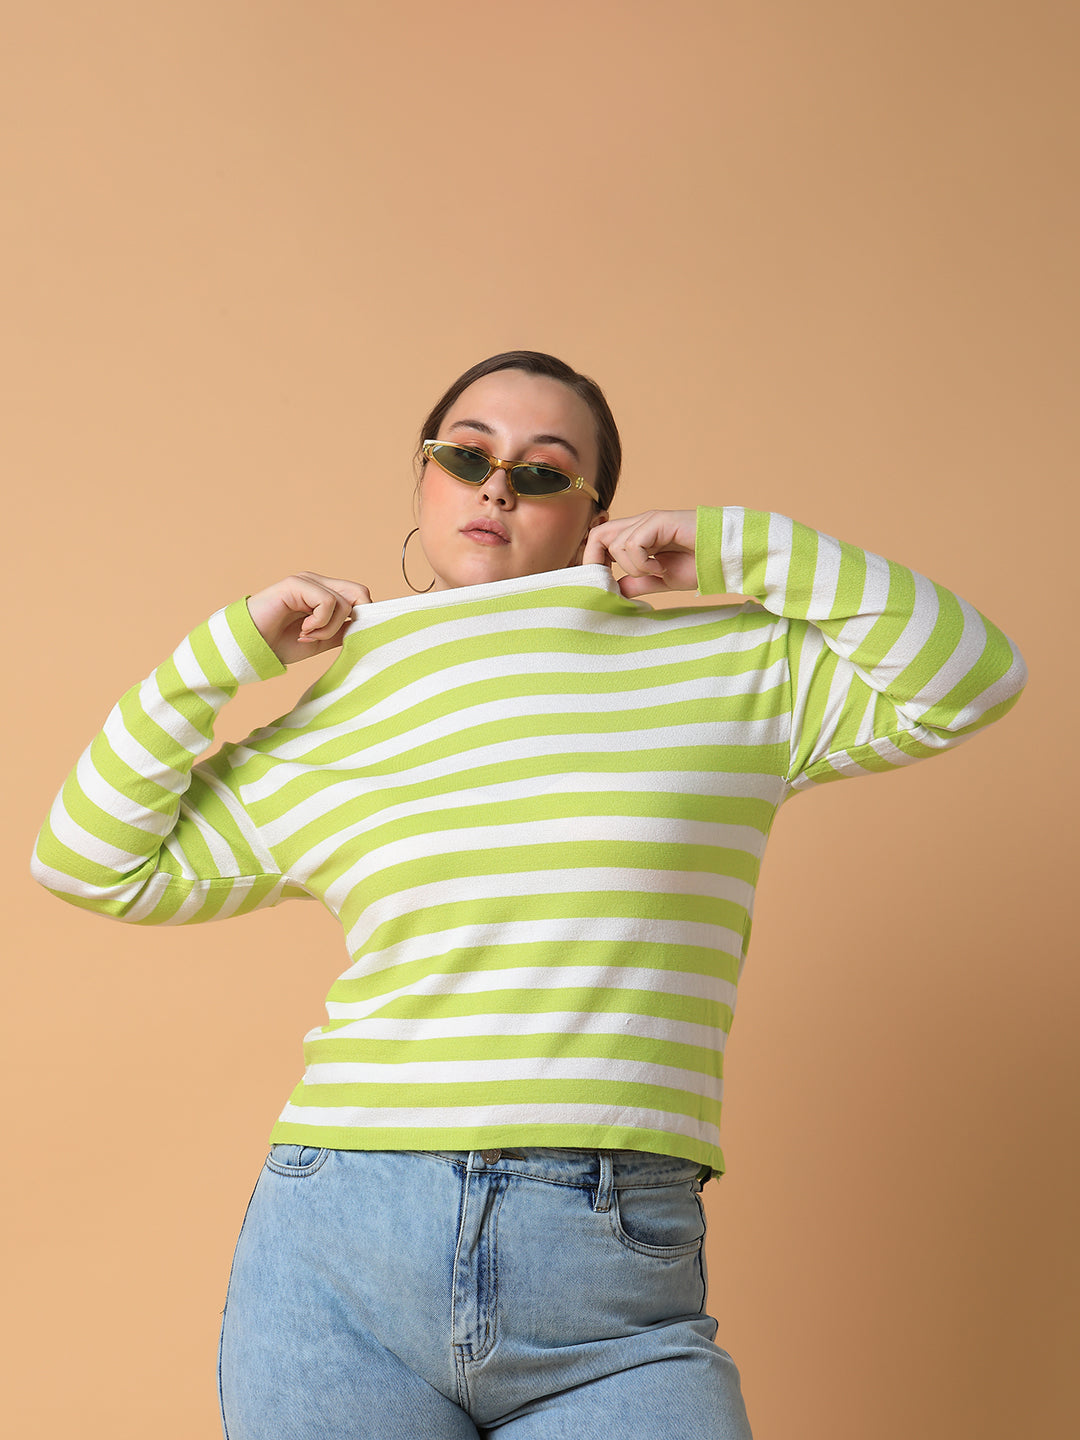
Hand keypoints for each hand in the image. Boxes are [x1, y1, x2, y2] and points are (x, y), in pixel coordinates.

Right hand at [246, 572, 372, 664]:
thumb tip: (367, 627)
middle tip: (326, 637)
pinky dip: (319, 623)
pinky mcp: (296, 584)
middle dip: (351, 620)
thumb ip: (343, 631)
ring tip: (306, 636)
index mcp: (325, 593)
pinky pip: (327, 602)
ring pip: (344, 603)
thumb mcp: (321, 640)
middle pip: (360, 592)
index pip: (360, 596)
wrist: (249, 647)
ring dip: (328, 628)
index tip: (346, 637)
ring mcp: (307, 581)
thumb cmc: (280, 644)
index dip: (364, 616)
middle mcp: (318, 583)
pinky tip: (302, 631)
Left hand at [582, 510, 697, 595]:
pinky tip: (662, 568)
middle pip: (597, 535)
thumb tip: (615, 591)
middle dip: (597, 561)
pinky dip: (642, 563)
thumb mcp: (661, 579)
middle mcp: (640, 524)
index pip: (599, 541)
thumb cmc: (701, 564)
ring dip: (632, 567)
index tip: (603, 585)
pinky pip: (633, 544)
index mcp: (638, 535)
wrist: (728, 557)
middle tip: (613, 583)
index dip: (594, 561)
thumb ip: (637, 583)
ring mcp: (649, 521)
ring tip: (656, 573)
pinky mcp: (659, 521)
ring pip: (615, 543)